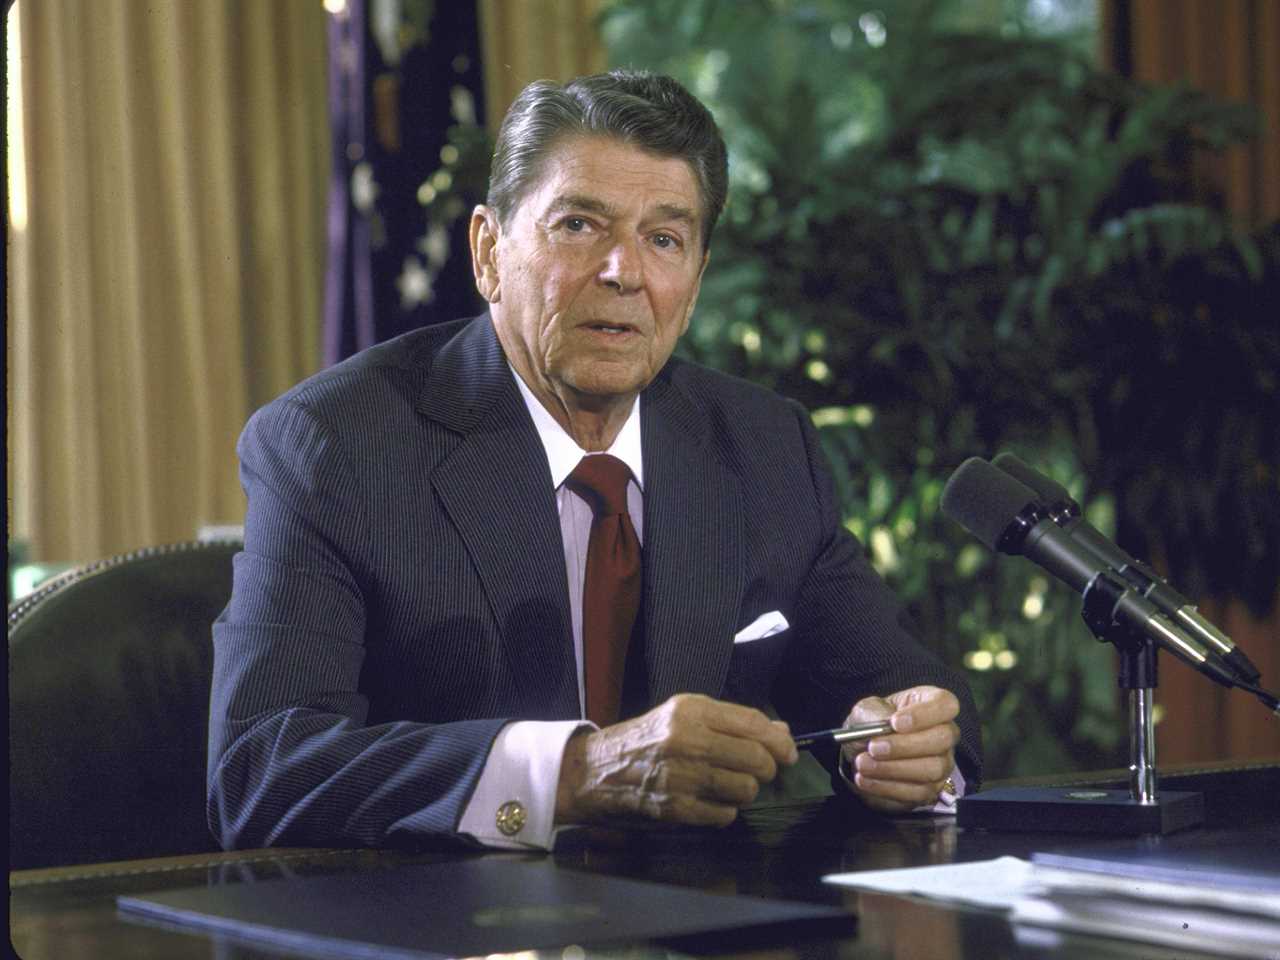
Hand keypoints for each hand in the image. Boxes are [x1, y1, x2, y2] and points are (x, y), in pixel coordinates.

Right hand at [554, 693, 797, 827]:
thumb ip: (732, 722)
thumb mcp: (684, 716)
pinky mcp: (676, 808)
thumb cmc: (647, 739)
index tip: (789, 753)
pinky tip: (710, 801)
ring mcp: (681, 776)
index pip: (753, 724)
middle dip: (767, 770)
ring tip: (729, 785)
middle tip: (761, 772)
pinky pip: (725, 814)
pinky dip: (725, 811)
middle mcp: (687, 740)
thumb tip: (781, 731)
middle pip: (756, 759)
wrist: (597, 770)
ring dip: (746, 791)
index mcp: (691, 711)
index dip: (779, 741)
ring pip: (745, 789)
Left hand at [839, 685, 958, 813]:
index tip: (895, 723)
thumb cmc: (871, 722)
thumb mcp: (867, 709)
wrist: (860, 750)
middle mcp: (944, 734)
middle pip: (942, 739)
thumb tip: (884, 724)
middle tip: (874, 748)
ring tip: (863, 763)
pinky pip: (917, 793)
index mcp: (932, 704)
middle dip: (905, 746)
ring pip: (932, 769)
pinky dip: (887, 787)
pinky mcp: (930, 789)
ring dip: (893, 769)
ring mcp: (942, 763)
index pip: (945, 704)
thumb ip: (876, 714)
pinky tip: (865, 779)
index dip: (924, 714)